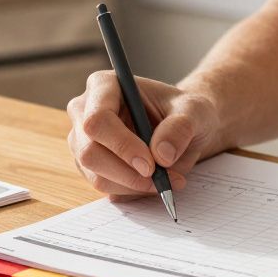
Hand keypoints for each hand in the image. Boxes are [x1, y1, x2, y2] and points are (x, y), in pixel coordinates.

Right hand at [66, 71, 220, 197]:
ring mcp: (83, 140)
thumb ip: (180, 127)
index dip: (122, 145)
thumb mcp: (194, 111)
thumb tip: (161, 155)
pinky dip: (132, 191)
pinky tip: (154, 182)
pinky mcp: (90, 165)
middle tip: (161, 180)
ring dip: (133, 185)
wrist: (183, 127)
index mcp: (104, 86)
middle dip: (127, 173)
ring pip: (96, 174)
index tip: (151, 165)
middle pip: (89, 151)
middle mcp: (85, 111)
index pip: (97, 119)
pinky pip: (105, 186)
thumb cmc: (183, 111)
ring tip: (168, 180)